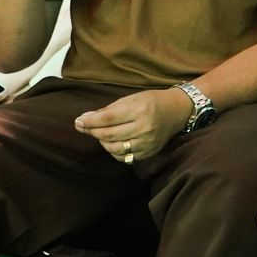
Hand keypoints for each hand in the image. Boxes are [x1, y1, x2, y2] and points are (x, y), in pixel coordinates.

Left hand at [74, 87, 192, 163]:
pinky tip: (112, 143)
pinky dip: (113, 151)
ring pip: (114, 148)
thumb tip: (84, 119)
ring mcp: (147, 142)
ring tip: (99, 134)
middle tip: (82, 127)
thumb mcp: (131, 98)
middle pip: (109, 134)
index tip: (78, 121)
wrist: (177, 111)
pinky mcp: (148, 152)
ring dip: (101, 142)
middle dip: (92, 131)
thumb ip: (109, 110)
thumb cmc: (152, 101)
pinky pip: (124, 157)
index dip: (90, 121)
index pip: (108, 119)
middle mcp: (144, 127)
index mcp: (140, 110)